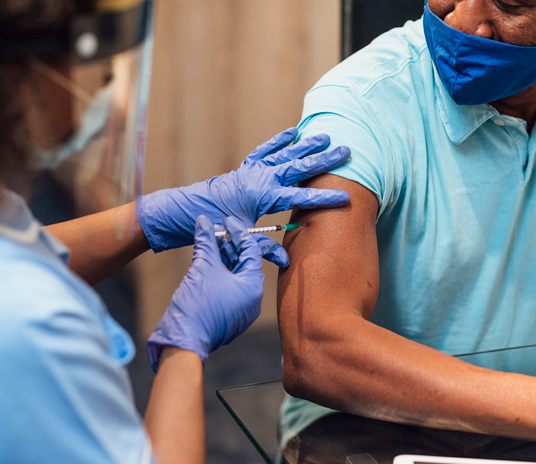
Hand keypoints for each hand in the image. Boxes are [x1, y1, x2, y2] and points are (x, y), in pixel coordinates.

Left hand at [137, 127, 350, 266]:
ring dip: (306, 146)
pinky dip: (279, 141)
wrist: (188, 211)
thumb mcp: (241, 238)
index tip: (347, 197)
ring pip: (285, 154)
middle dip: (324, 160)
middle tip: (347, 152)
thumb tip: (285, 260)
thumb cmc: (215, 226)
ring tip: (325, 137)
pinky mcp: (245, 167)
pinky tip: (292, 132)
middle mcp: (261, 178)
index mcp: (263, 196)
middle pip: (298, 167)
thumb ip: (263, 249)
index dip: (324, 198)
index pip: (300, 197)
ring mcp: (253, 170)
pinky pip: (265, 151)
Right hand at [147, 215, 263, 369]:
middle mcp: (253, 299)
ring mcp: (242, 309)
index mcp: (252, 286)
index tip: (226, 221)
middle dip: (230, 245)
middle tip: (216, 230)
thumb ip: (207, 241)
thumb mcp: (202, 266)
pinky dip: (221, 273)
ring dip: (224, 258)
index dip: (238, 232)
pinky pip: (230, 288)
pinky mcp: (231, 315)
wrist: (184, 339)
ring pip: (237, 276)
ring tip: (210, 243)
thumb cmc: (197, 305)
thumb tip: (204, 221)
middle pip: (245, 263)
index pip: (251, 251)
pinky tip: (208, 262)